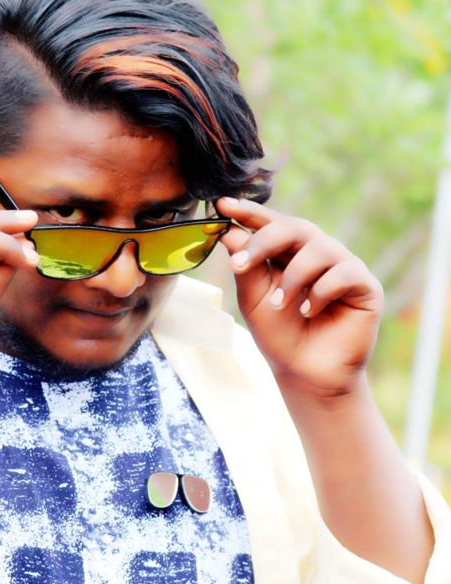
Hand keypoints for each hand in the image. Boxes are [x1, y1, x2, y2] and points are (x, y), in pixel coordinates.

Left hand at [217, 197, 383, 398]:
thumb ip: (247, 267)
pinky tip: (309, 313)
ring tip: (278, 305)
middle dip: (264, 240)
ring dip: (292, 278)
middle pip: (295, 226)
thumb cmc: (280, 336)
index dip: (249, 212)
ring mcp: (343, 267)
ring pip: (318, 249)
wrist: (305, 374)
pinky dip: (319, 292)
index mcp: (290, 254)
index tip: (222, 205)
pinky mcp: (365, 286)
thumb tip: (231, 232)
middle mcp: (318, 254)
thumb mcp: (254, 301)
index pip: (271, 223)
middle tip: (240, 264)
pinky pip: (343, 273)